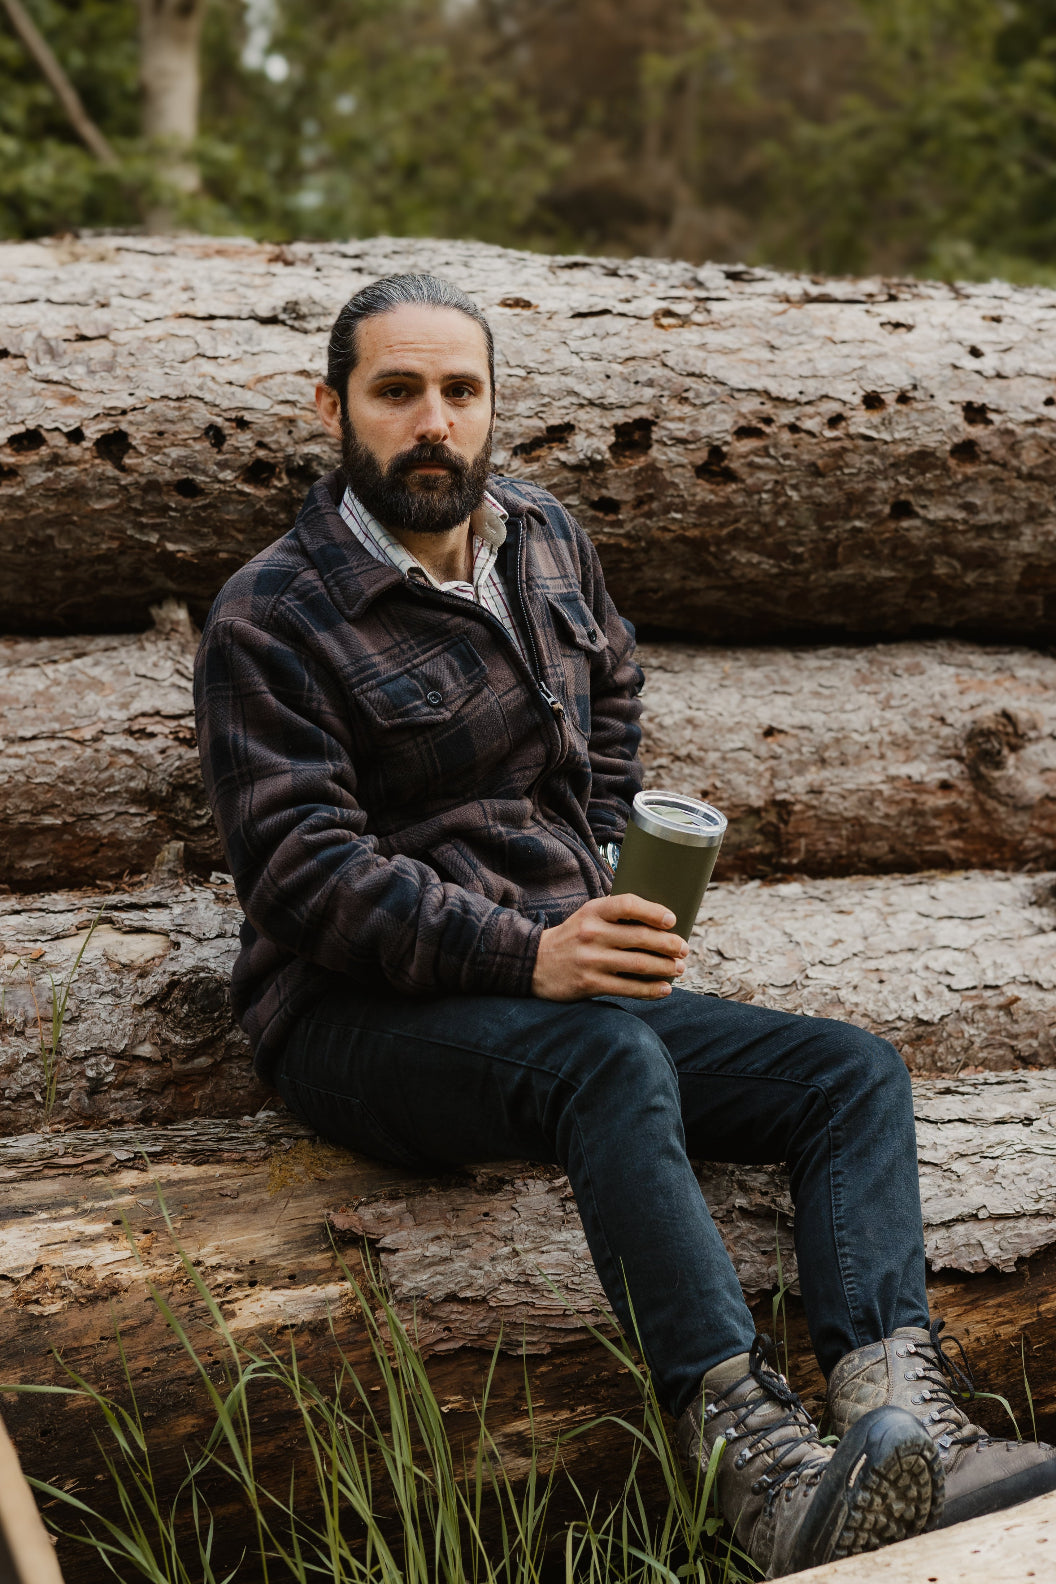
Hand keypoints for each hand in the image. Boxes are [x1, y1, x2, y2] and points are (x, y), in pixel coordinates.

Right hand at [531, 893, 687, 1000]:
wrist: (534, 963)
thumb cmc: (573, 937)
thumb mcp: (587, 916)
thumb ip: (616, 915)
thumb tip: (661, 923)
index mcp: (593, 911)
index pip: (628, 905)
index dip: (653, 912)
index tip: (672, 920)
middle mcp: (591, 933)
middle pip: (640, 937)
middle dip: (669, 944)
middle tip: (684, 949)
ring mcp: (591, 960)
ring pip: (639, 964)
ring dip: (665, 967)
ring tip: (678, 968)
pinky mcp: (590, 984)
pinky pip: (628, 988)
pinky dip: (651, 989)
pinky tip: (664, 988)